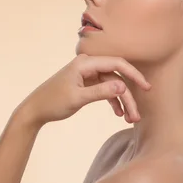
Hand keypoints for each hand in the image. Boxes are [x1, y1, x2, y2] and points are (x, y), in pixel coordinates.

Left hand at [16, 54, 150, 127]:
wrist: (35, 110)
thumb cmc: (53, 102)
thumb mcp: (78, 98)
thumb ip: (101, 92)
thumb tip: (122, 86)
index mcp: (85, 63)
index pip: (117, 63)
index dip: (133, 75)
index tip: (146, 88)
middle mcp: (88, 65)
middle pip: (116, 77)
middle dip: (128, 96)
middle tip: (136, 115)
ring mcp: (87, 74)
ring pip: (112, 85)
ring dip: (122, 101)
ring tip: (129, 119)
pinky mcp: (86, 83)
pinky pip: (105, 89)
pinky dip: (113, 101)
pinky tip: (118, 114)